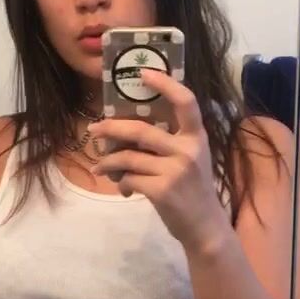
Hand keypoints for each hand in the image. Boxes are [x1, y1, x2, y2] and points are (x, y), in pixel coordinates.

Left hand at [88, 67, 229, 254]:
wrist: (205, 226)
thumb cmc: (193, 190)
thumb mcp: (190, 159)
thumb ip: (169, 143)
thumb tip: (126, 133)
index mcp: (196, 136)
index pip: (185, 101)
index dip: (165, 83)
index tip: (143, 72)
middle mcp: (187, 149)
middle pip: (140, 130)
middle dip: (111, 128)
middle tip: (94, 129)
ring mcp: (175, 170)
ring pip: (128, 157)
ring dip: (109, 162)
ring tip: (100, 167)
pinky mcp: (162, 191)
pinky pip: (129, 179)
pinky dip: (122, 183)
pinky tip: (125, 189)